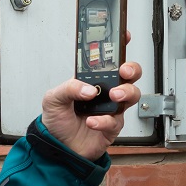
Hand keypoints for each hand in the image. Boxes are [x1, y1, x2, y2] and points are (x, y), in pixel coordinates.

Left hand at [40, 32, 142, 161]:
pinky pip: (115, 121)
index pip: (108, 60)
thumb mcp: (53, 99)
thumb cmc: (58, 121)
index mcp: (92, 80)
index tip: (123, 36)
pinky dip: (104, 121)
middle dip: (132, 70)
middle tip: (123, 72)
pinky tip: (92, 121)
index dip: (118, 46)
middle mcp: (105, 92)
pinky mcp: (112, 127)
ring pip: (132, 95)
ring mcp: (111, 109)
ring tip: (112, 96)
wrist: (59, 149)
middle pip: (130, 75)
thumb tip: (88, 88)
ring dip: (125, 92)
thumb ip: (68, 88)